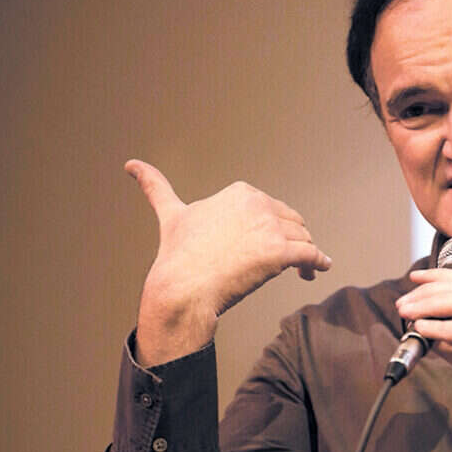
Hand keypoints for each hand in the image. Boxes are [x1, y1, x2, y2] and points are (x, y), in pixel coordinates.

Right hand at [126, 159, 330, 365]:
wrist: (183, 287)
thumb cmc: (178, 255)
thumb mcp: (171, 214)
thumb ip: (157, 188)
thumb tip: (131, 165)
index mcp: (240, 193)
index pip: (272, 209)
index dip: (275, 226)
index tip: (270, 244)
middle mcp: (258, 204)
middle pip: (292, 222)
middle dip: (294, 240)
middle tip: (293, 261)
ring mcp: (270, 227)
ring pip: (304, 239)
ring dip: (308, 254)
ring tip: (304, 270)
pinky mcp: (280, 252)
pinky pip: (312, 255)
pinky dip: (320, 262)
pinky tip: (321, 269)